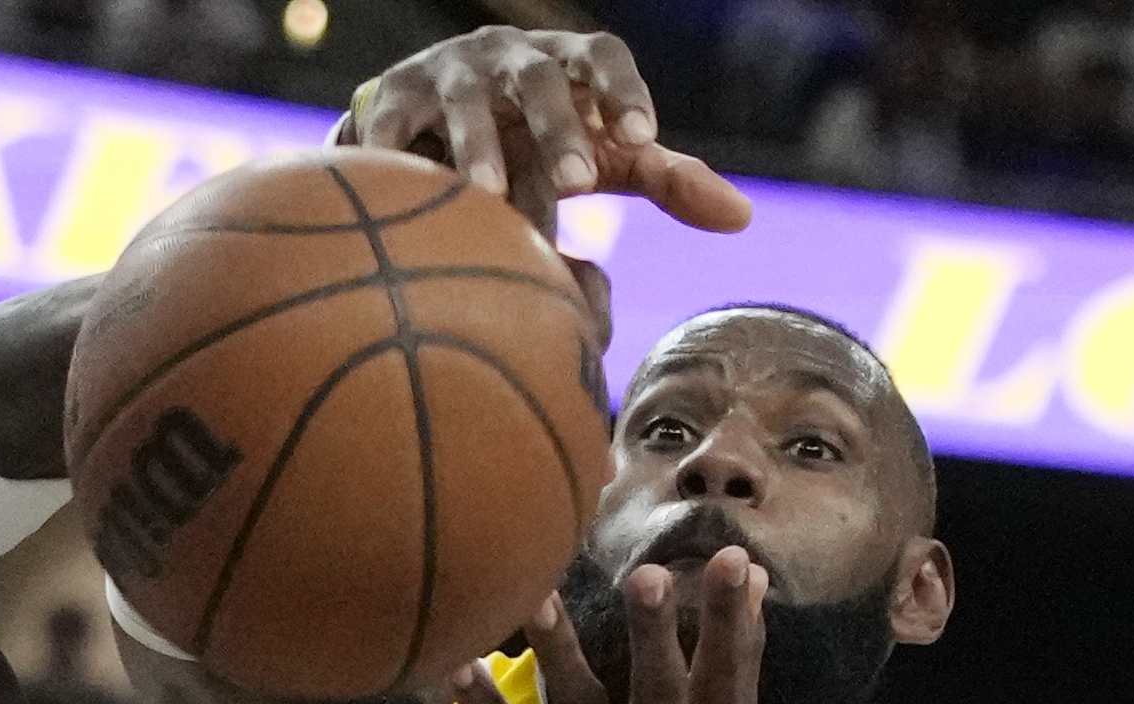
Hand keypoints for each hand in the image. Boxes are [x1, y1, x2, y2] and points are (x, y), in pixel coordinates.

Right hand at [341, 30, 752, 233]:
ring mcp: (449, 70)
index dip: (625, 90)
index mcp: (567, 62)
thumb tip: (741, 218)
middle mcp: (510, 56)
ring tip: (486, 195)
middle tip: (579, 182)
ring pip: (466, 98)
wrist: (436, 130)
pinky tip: (400, 184)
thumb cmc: (536, 145)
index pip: (604, 56)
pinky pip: (391, 122)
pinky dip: (395, 150)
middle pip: (540, 80)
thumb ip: (665, 179)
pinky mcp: (392, 97)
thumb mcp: (601, 156)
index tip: (645, 136)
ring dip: (476, 143)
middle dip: (558, 128)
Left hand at [453, 547, 766, 703]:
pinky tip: (460, 668)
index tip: (732, 559)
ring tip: (535, 598)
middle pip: (660, 688)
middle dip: (654, 633)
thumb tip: (754, 575)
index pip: (728, 672)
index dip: (730, 619)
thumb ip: (738, 661)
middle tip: (647, 576)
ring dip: (557, 649)